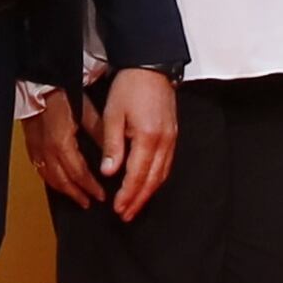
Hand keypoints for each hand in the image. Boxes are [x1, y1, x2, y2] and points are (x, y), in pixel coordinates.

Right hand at [21, 88, 102, 210]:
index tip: (101, 196)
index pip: (79, 173)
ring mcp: (37, 149)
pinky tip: (57, 182)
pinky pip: (40, 169)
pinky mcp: (31, 145)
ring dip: (64, 190)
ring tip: (76, 197)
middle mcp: (47, 150)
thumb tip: (114, 153)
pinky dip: (51, 180)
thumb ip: (100, 134)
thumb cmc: (62, 93)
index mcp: (62, 144)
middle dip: (77, 194)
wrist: (39, 82)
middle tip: (90, 202)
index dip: (91, 187)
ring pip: (50, 178)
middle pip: (62, 181)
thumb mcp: (87, 111)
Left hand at [95, 69, 179, 219]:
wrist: (150, 67)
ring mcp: (171, 139)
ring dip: (148, 193)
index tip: (118, 208)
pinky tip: (148, 185)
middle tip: (126, 215)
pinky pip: (167, 164)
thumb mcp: (113, 115)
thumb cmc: (130, 87)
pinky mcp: (173, 135)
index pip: (136, 175)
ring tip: (135, 206)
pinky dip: (157, 180)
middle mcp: (163, 142)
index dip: (127, 195)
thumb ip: (112, 146)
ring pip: (162, 175)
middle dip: (138, 200)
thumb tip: (109, 172)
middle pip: (152, 180)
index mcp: (147, 137)